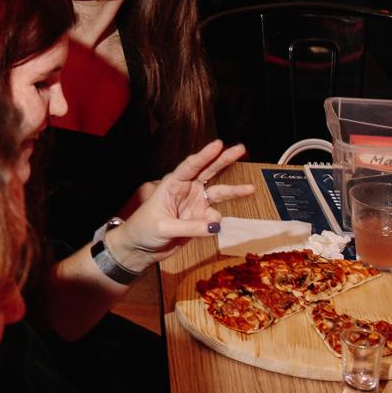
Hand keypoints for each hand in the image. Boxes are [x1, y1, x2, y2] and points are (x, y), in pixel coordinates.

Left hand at [109, 139, 253, 261]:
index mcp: (172, 184)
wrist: (141, 248)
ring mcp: (194, 204)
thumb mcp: (164, 227)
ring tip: (250, 188)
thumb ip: (190, 227)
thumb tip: (216, 225)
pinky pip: (214, 217)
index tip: (218, 144)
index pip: (190, 166)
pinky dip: (217, 221)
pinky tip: (212, 228)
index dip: (204, 155)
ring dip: (233, 191)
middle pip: (208, 172)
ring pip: (217, 193)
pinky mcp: (200, 219)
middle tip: (241, 149)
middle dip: (224, 160)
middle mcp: (186, 190)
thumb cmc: (144, 230)